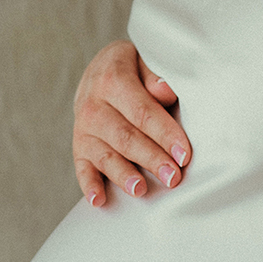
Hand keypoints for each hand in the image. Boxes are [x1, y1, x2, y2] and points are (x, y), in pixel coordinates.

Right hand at [72, 42, 190, 206]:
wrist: (102, 68)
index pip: (142, 112)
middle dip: (151, 159)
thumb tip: (166, 91)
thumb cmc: (135, 69)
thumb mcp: (145, 61)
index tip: (183, 154)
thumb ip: (155, 76)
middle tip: (172, 177)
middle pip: (125, 137)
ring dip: (123, 174)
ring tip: (141, 190)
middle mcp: (93, 104)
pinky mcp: (79, 146)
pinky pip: (82, 167)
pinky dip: (89, 185)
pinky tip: (99, 200)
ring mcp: (83, 127)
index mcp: (112, 79)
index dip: (164, 134)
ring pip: (105, 155)